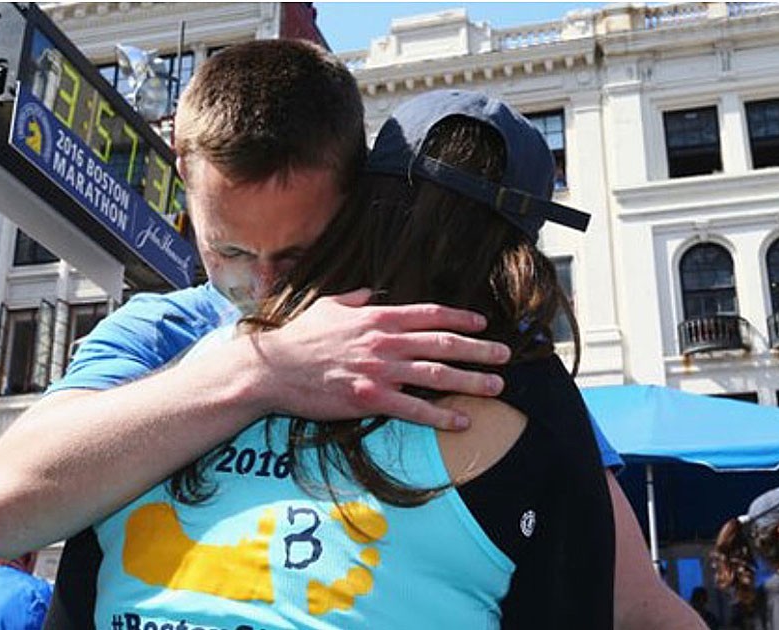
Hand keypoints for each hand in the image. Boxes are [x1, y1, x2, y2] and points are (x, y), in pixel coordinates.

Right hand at [248, 288, 510, 429]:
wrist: (274, 370)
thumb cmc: (299, 338)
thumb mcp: (328, 306)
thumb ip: (354, 300)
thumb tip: (369, 293)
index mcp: (377, 318)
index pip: (430, 315)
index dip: (460, 319)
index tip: (482, 325)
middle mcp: (384, 342)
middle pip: (443, 344)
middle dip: (479, 349)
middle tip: (504, 355)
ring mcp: (379, 371)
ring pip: (436, 375)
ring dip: (471, 380)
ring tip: (495, 386)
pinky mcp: (370, 399)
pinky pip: (414, 409)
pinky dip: (441, 415)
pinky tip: (461, 420)